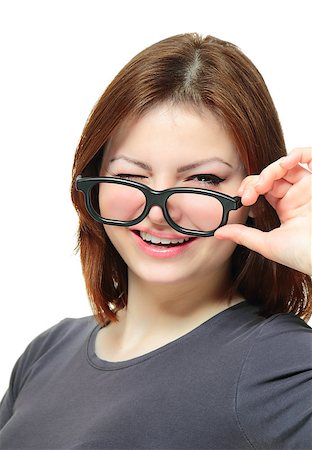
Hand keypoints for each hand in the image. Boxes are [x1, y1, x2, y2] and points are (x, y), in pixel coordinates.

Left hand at [215, 147, 311, 274]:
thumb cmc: (301, 255)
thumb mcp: (267, 244)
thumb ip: (243, 235)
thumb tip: (219, 232)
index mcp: (286, 208)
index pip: (264, 188)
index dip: (251, 189)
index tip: (243, 199)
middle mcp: (297, 196)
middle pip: (272, 175)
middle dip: (256, 181)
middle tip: (249, 194)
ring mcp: (308, 188)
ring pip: (286, 166)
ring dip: (270, 169)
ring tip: (263, 183)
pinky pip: (309, 157)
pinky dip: (297, 154)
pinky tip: (284, 163)